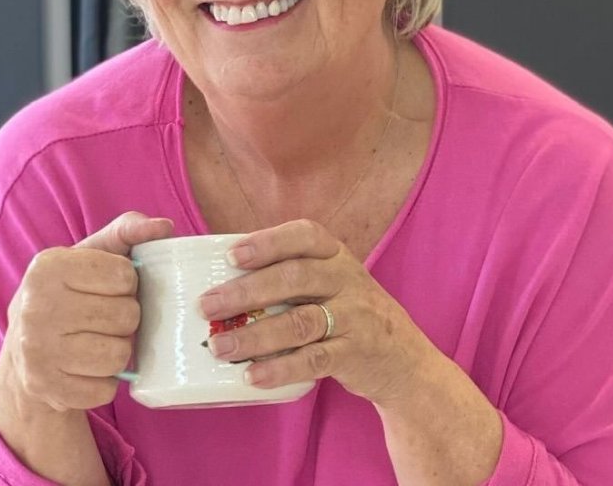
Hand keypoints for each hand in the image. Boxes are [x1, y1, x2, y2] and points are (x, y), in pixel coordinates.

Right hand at [0, 212, 172, 413]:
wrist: (25, 348)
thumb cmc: (72, 291)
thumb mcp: (93, 253)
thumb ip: (129, 231)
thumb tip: (165, 227)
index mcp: (48, 266)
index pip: (125, 275)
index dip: (128, 283)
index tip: (110, 288)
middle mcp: (36, 308)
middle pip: (125, 316)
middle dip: (127, 317)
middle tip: (108, 317)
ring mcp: (37, 352)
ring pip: (118, 355)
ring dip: (119, 349)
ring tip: (102, 339)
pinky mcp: (46, 390)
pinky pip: (105, 389)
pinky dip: (106, 380)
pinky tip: (89, 367)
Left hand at [198, 219, 433, 406]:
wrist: (404, 358)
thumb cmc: (351, 313)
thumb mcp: (333, 282)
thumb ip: (293, 276)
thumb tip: (224, 279)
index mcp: (336, 255)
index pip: (303, 236)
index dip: (267, 243)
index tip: (232, 256)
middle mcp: (347, 279)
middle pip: (294, 277)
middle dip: (246, 291)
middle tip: (208, 307)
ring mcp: (355, 315)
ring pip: (299, 321)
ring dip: (255, 335)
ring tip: (220, 347)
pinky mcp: (357, 352)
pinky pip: (314, 359)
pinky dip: (280, 368)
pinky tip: (252, 375)